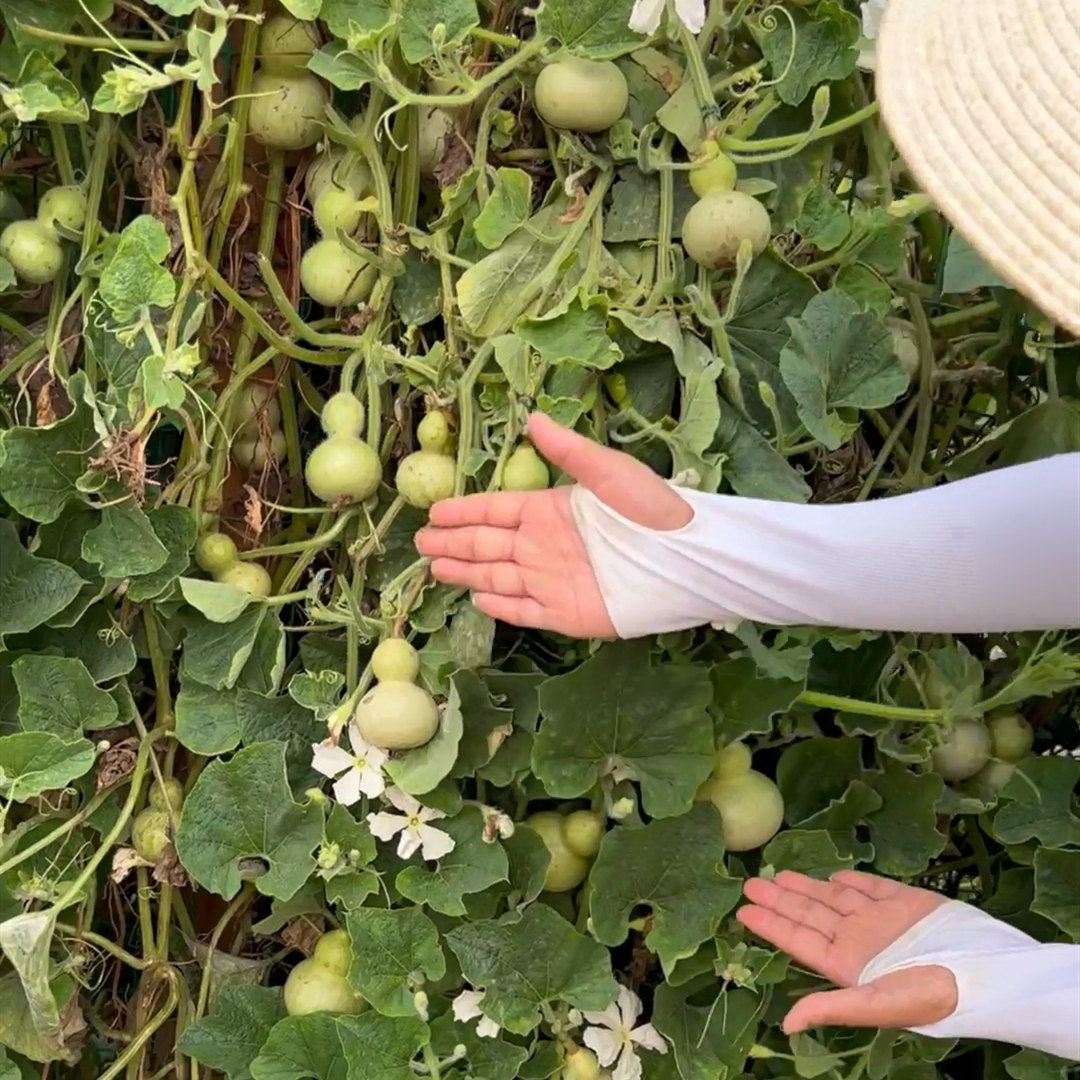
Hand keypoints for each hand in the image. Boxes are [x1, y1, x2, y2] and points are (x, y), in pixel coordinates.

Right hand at [414, 413, 691, 636]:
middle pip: (487, 544)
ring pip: (497, 576)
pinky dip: (500, 606)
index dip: (464, 511)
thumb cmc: (651, 510)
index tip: (433, 512)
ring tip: (434, 569)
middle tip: (420, 544)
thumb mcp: (608, 472)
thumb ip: (568, 451)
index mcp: (550, 511)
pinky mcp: (564, 613)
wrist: (684, 559)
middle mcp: (544, 546)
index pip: (495, 511)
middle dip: (453, 543)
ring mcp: (552, 581)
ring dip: (466, 572)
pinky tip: (476, 599)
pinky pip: (524, 610)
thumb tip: (532, 419)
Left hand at [737, 870, 957, 1033]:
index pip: (801, 942)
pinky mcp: (906, 901)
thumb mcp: (879, 1005)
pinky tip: (834, 875)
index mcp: (850, 965)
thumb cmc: (932, 993)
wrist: (986, 970)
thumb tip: (786, 1025)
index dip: (772, 926)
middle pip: (811, 916)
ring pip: (835, 898)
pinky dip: (852, 880)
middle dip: (781, 900)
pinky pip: (872, 887)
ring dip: (807, 887)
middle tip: (750, 883)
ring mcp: (882, 919)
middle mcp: (861, 940)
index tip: (743, 912)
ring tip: (778, 875)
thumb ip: (832, 1008)